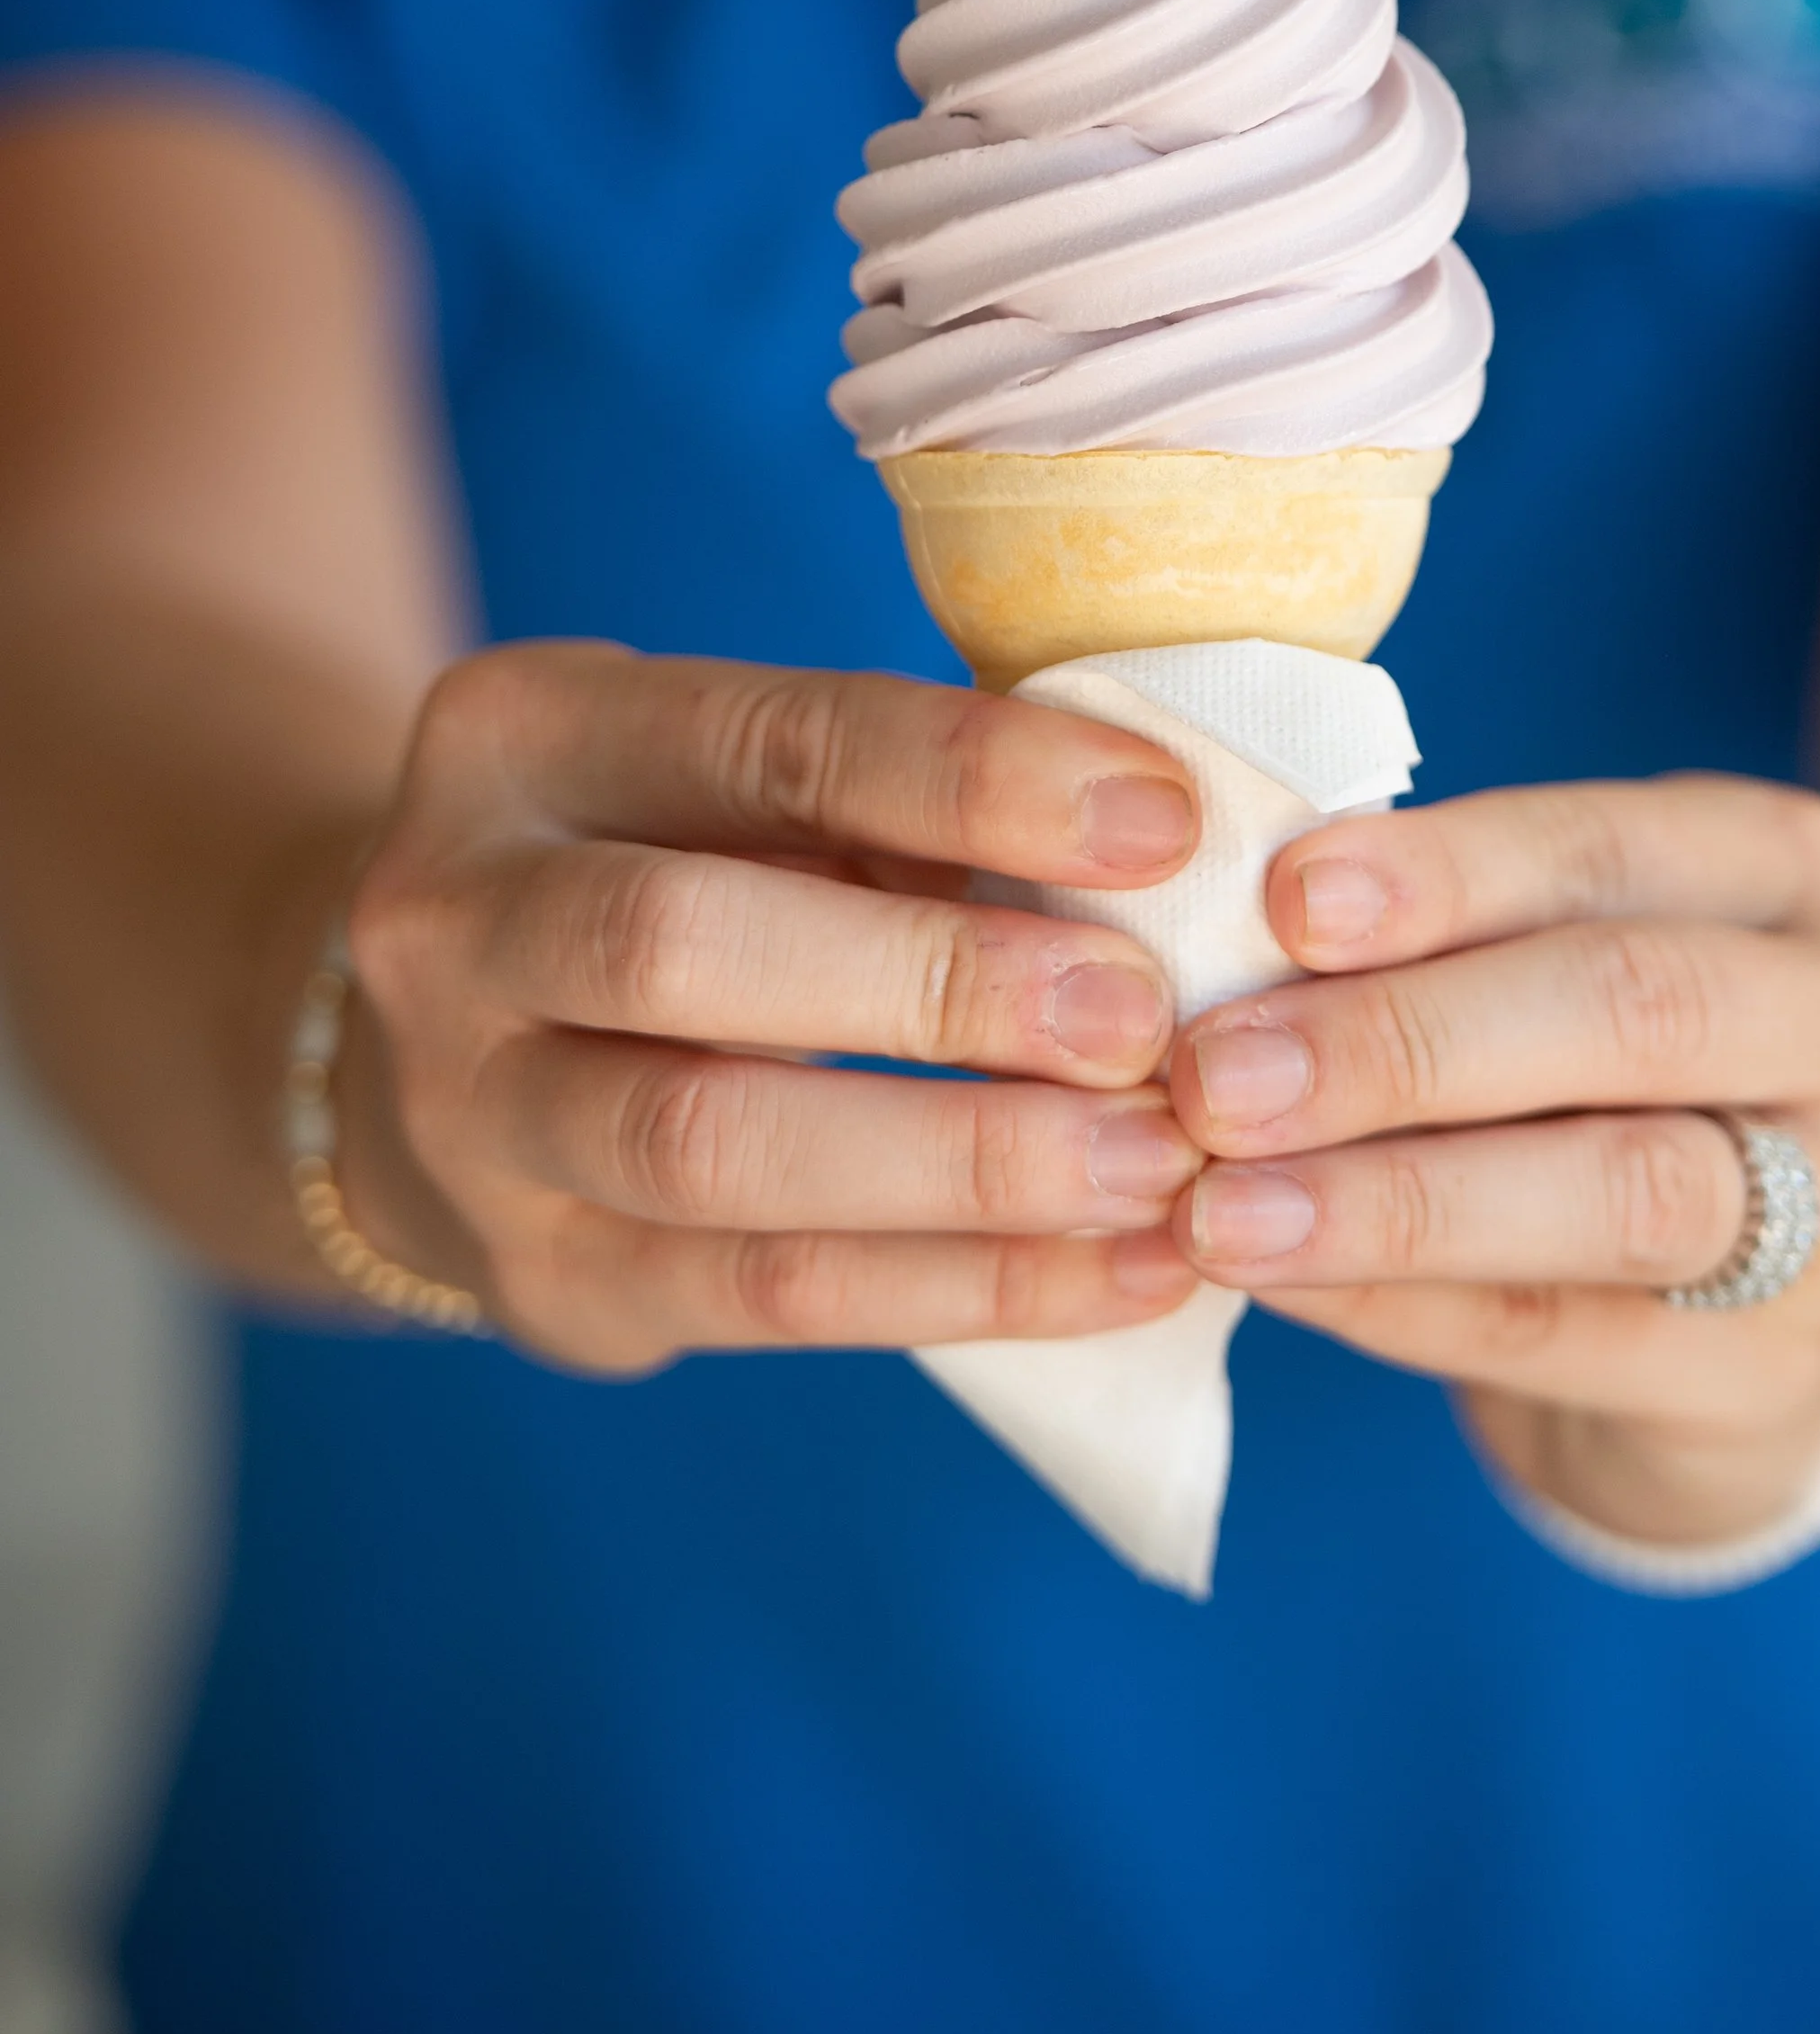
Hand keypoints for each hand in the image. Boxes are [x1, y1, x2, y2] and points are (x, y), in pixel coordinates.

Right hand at [338, 643, 1209, 1369]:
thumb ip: (906, 807)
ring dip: (963, 1165)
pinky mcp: (542, 1281)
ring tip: (1156, 1170)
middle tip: (1143, 1021)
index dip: (968, 780)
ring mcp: (471, 1117)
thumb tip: (1157, 855)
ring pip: (711, 1150)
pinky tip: (1123, 1274)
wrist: (443, 1052)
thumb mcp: (747, 786)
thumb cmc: (683, 869)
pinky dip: (966, 1289)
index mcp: (524, 739)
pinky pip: (765, 1295)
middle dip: (934, 983)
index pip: (762, 742)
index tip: (1162, 822)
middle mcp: (453, 921)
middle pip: (678, 949)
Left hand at [1160, 777, 1819, 1545]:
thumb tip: (1222, 938)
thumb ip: (1442, 931)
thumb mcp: (1562, 947)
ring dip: (1395, 1198)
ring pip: (1622, 1192)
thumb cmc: (1608, 1064)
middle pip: (1637, 1010)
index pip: (1605, 850)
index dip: (1443, 873)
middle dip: (1405, 1039)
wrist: (1763, 1292)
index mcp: (1780, 870)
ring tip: (1223, 1209)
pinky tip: (1280, 1284)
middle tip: (1216, 1077)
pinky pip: (1566, 1336)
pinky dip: (1402, 1305)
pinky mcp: (1772, 1375)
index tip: (1281, 902)